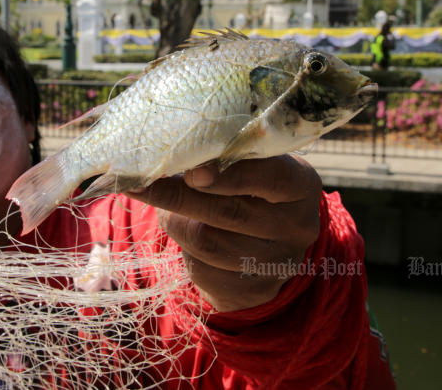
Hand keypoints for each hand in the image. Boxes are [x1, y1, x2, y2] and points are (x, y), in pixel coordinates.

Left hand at [126, 154, 320, 311]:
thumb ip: (224, 158)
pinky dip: (183, 245)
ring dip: (176, 219)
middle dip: (179, 195)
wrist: (266, 247)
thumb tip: (171, 152)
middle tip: (141, 181)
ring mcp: (275, 262)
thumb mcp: (252, 166)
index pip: (269, 176)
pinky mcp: (251, 289)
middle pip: (230, 211)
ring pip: (208, 241)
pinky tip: (181, 228)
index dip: (228, 174)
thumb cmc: (250, 189)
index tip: (192, 170)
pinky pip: (203, 266)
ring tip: (163, 200)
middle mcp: (295, 226)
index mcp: (300, 184)